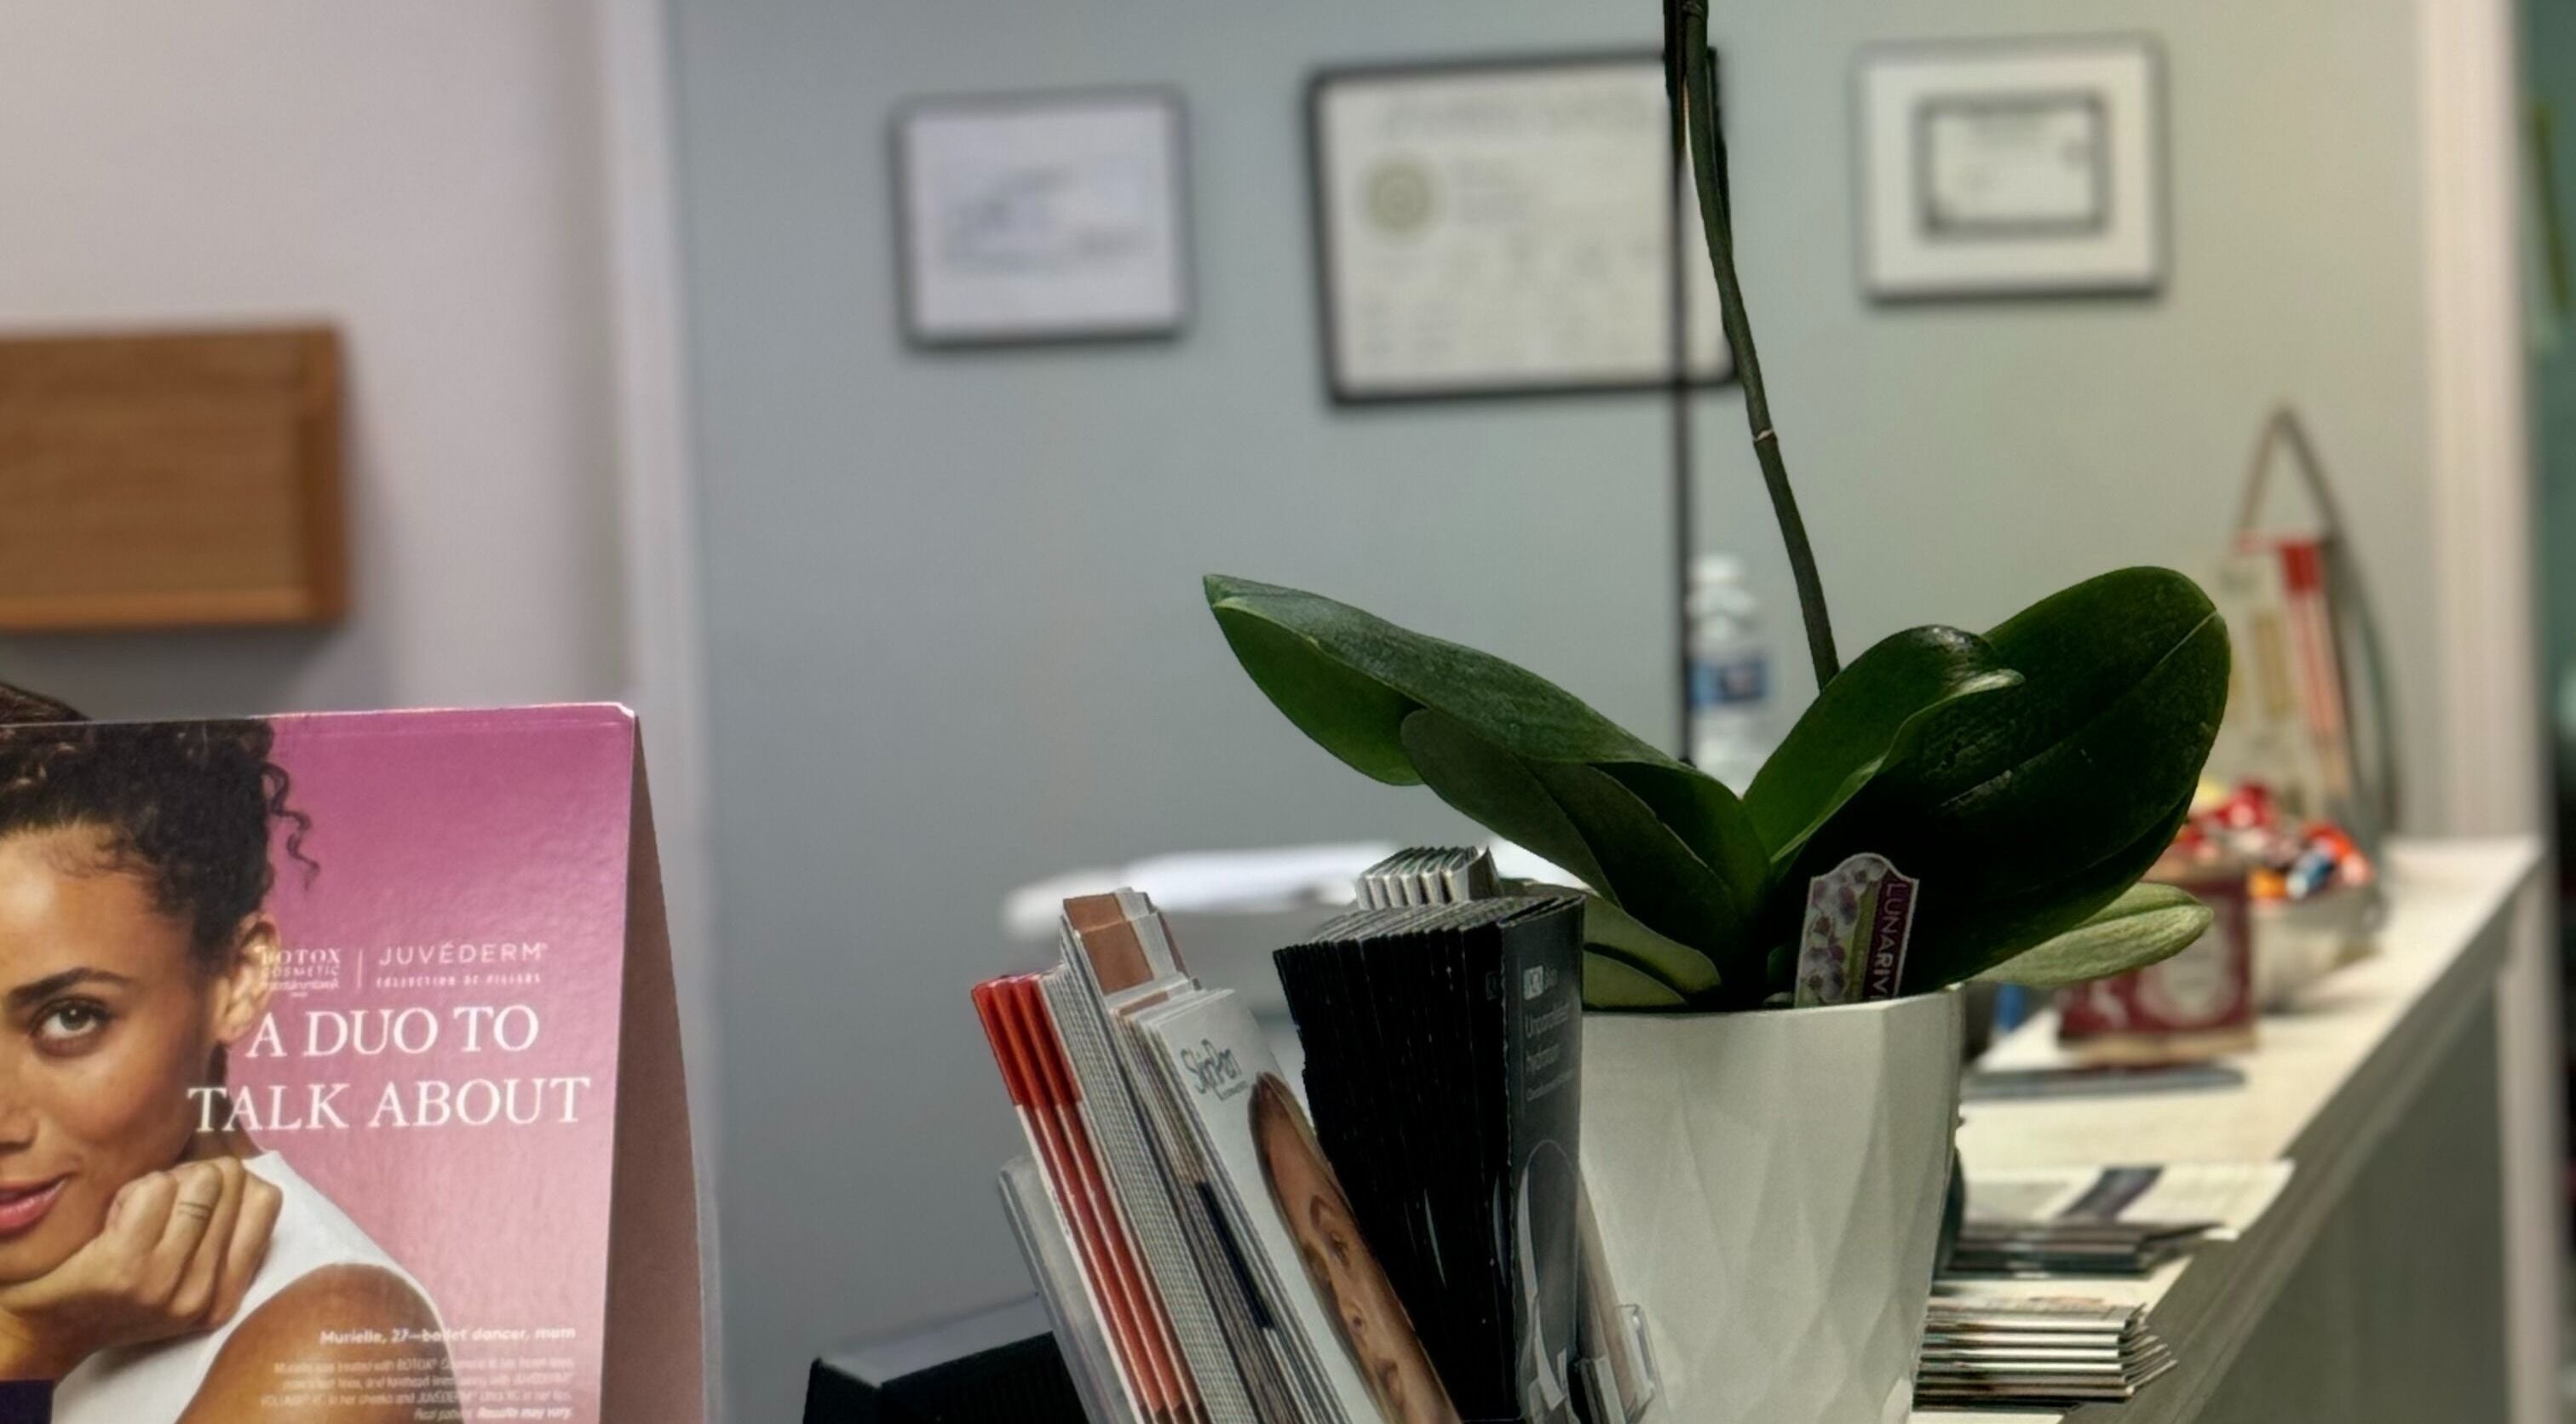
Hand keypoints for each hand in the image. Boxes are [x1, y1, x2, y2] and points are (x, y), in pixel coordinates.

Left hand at [0, 1158, 280, 1379]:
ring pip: (196, 1182)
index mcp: (224, 1297)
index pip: (266, 1199)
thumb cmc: (116, 1290)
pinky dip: (132, 1191)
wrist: (45, 1329)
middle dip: (194, 1176)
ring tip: (136, 1213)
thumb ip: (221, 1235)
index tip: (198, 1194)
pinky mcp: (124, 1267)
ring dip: (161, 1183)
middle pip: (229, 1181)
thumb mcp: (184, 1279)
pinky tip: (114, 1219)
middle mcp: (202, 1294)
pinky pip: (152, 1191)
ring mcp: (164, 1283)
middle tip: (160, 1205)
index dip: (232, 1180)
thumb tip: (237, 1166)